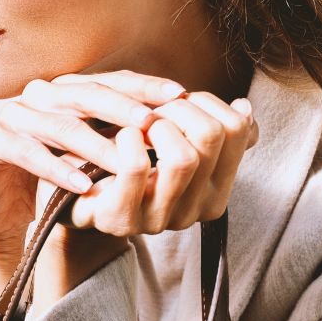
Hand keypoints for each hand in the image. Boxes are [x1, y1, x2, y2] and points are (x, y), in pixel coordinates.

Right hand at [0, 69, 257, 313]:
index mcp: (72, 91)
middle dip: (122, 109)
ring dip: (94, 145)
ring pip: (59, 125)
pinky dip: (56, 170)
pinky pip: (27, 153)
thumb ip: (142, 138)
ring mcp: (15, 116)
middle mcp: (43, 94)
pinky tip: (83, 186)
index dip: (146, 86)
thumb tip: (217, 124)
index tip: (180, 94)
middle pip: (87, 93)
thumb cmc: (56, 172)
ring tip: (124, 163)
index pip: (114, 80)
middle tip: (153, 125)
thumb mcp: (103, 153)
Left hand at [33, 72, 259, 236]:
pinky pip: (137, 169)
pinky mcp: (121, 219)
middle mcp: (195, 211)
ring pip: (183, 157)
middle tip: (155, 108)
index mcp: (216, 191)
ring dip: (156, 124)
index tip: (181, 100)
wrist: (76, 196)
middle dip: (179, 107)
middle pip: (210, 137)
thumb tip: (244, 109)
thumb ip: (213, 129)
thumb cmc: (128, 159)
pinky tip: (121, 135)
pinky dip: (129, 139)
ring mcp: (159, 219)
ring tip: (139, 123)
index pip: (236, 130)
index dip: (208, 102)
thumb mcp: (175, 140)